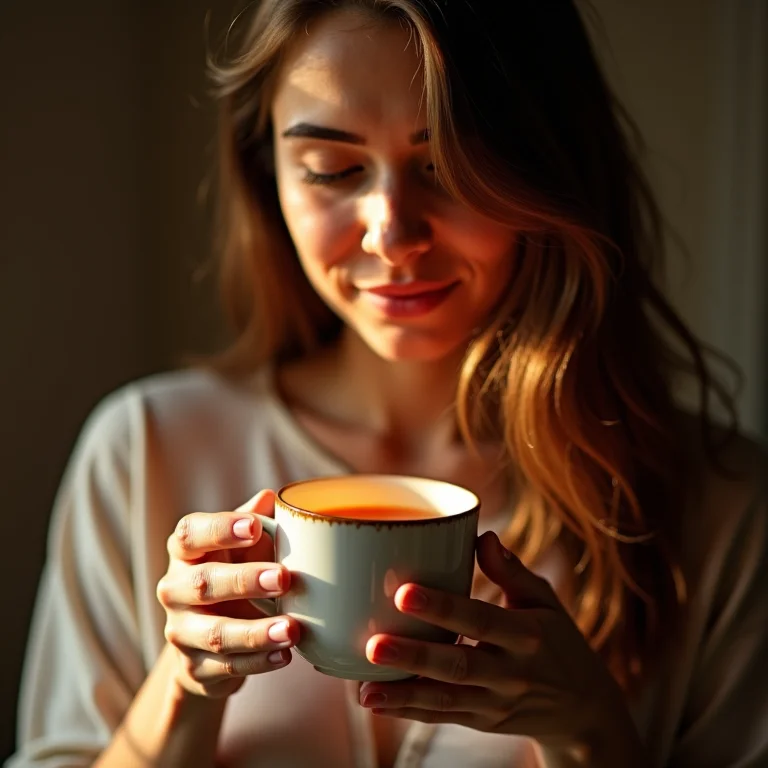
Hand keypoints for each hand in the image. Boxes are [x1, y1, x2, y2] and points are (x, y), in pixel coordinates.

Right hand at [156, 490, 298, 697]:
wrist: (210, 642)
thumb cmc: (233, 574)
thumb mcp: (242, 546)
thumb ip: (255, 521)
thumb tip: (272, 497)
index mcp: (184, 553)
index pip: (190, 535)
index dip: (219, 530)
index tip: (254, 526)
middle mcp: (174, 590)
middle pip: (202, 585)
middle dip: (245, 581)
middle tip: (284, 578)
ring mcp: (181, 632)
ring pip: (215, 633)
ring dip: (256, 632)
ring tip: (292, 629)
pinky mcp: (194, 669)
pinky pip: (227, 667)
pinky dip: (258, 662)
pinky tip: (285, 655)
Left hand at [360, 532, 646, 765]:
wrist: (583, 709)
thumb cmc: (557, 640)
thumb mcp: (544, 601)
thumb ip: (511, 571)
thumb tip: (481, 536)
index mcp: (527, 635)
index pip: (481, 619)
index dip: (443, 608)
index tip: (404, 593)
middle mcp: (512, 673)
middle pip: (459, 665)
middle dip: (415, 656)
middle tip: (374, 645)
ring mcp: (497, 702)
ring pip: (446, 699)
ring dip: (403, 694)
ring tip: (364, 690)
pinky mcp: (483, 721)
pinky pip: (443, 717)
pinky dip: (408, 711)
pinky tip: (376, 701)